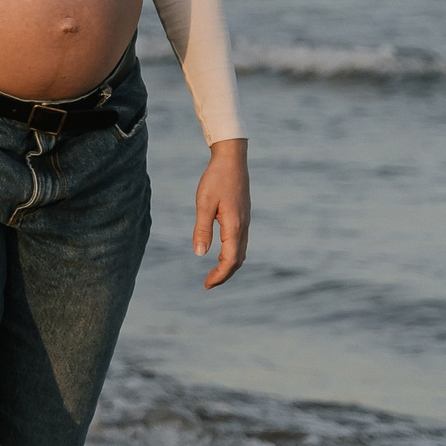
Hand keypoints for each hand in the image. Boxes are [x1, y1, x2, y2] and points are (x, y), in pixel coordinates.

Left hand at [194, 138, 248, 288]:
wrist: (232, 160)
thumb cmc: (216, 179)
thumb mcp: (203, 203)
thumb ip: (202, 229)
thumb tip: (200, 254)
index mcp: (234, 227)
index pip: (229, 261)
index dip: (219, 276)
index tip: (206, 285)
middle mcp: (243, 227)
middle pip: (237, 261)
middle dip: (224, 275)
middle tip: (208, 284)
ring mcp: (245, 222)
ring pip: (241, 252)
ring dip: (228, 265)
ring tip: (214, 273)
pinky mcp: (243, 217)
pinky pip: (240, 243)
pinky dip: (232, 254)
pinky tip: (220, 253)